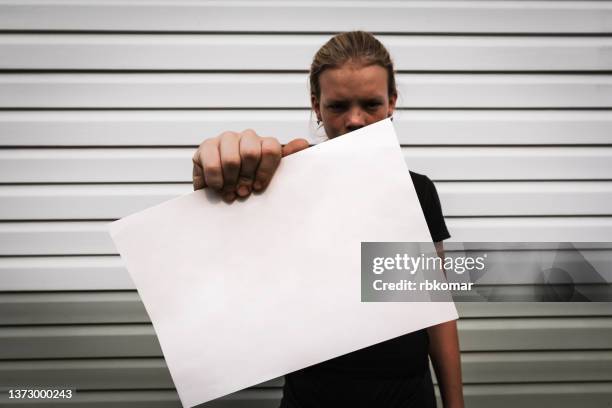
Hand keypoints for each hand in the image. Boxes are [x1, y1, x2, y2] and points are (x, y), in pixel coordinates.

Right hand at [192, 129, 308, 201]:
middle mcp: (246, 137)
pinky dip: (217, 181)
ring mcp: (225, 139)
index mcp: (265, 144)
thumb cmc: (250, 185)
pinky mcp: (206, 147)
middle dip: (246, 178)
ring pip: (231, 159)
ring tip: (231, 191)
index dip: (265, 171)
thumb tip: (303, 143)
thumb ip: (288, 160)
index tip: (259, 187)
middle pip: (250, 152)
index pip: (270, 148)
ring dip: (231, 181)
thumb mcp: (271, 176)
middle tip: (243, 191)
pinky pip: (213, 164)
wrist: (222, 193)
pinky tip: (218, 187)